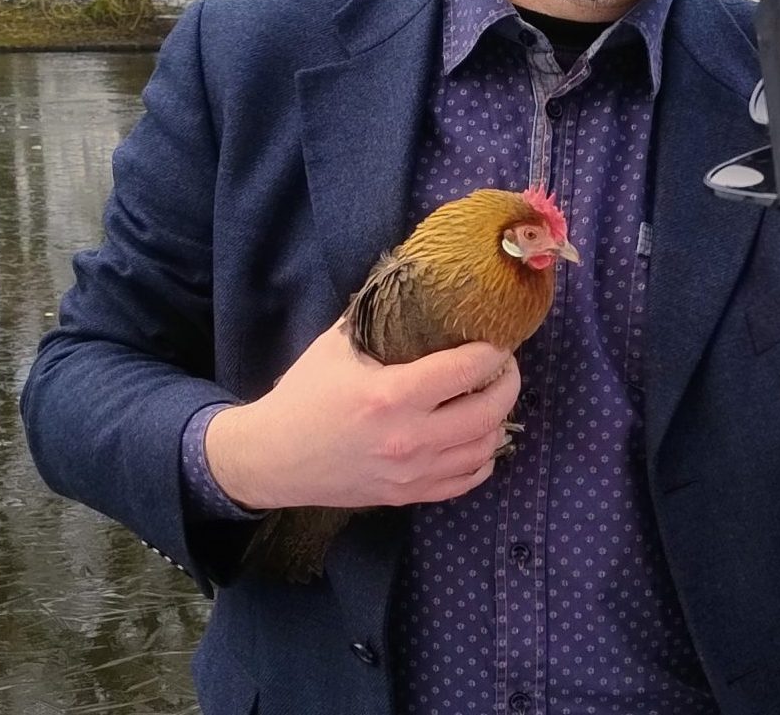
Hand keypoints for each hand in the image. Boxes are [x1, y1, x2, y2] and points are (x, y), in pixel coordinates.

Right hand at [205, 319, 519, 510]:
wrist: (271, 458)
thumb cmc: (303, 396)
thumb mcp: (335, 345)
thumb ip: (376, 314)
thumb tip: (412, 282)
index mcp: (391, 395)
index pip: (467, 370)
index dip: (493, 352)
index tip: (497, 340)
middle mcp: (409, 439)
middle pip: (489, 413)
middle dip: (508, 384)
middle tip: (503, 367)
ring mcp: (411, 474)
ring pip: (484, 449)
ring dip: (497, 421)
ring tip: (491, 398)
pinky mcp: (407, 496)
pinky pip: (465, 481)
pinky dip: (481, 459)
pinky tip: (476, 437)